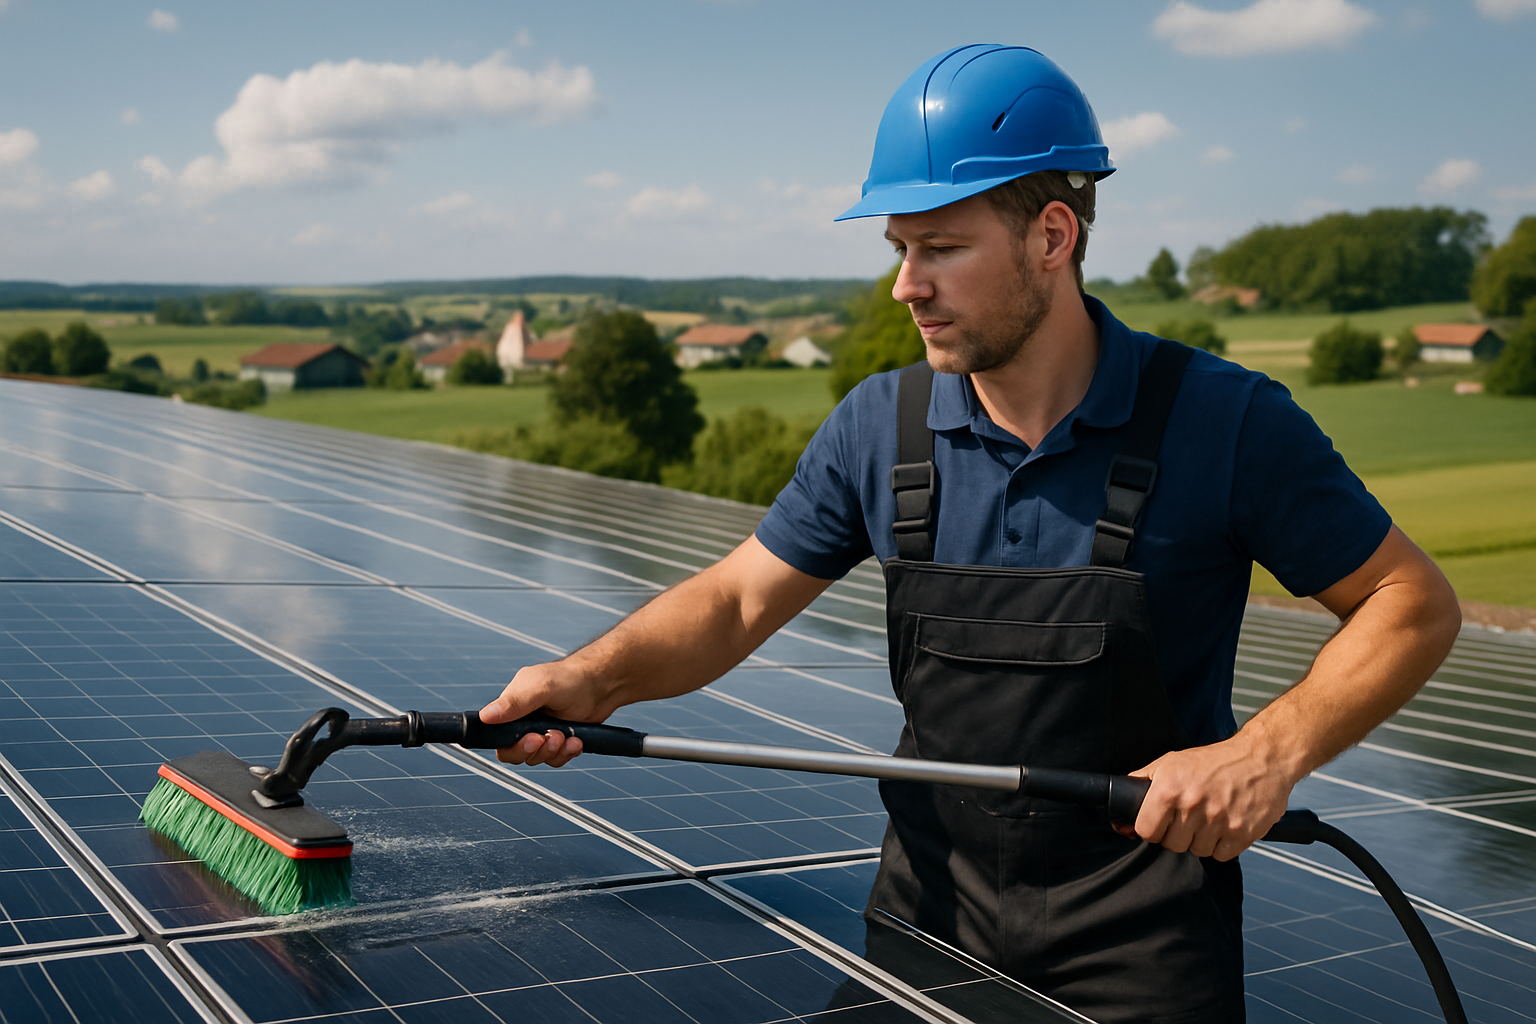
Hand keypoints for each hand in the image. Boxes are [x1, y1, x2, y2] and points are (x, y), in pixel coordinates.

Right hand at [479, 660, 612, 767]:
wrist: (603, 684)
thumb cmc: (570, 678)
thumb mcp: (540, 687)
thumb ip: (514, 703)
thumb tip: (486, 716)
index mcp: (512, 707)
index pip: (498, 738)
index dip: (512, 746)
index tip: (530, 740)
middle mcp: (524, 722)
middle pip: (515, 753)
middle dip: (534, 750)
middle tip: (550, 738)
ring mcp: (542, 732)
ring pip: (537, 758)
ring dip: (552, 751)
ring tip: (566, 736)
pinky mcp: (559, 741)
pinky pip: (555, 759)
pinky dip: (566, 753)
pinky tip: (576, 740)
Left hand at [1114, 732, 1297, 860]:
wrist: (1261, 758)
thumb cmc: (1214, 760)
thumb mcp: (1170, 762)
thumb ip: (1142, 784)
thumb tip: (1121, 816)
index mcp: (1169, 789)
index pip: (1146, 831)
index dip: (1152, 828)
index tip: (1161, 823)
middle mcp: (1192, 806)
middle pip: (1172, 844)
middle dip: (1178, 834)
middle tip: (1191, 816)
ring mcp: (1218, 822)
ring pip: (1197, 851)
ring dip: (1201, 839)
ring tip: (1211, 817)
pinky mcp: (1242, 834)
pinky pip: (1221, 855)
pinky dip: (1222, 845)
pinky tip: (1226, 824)